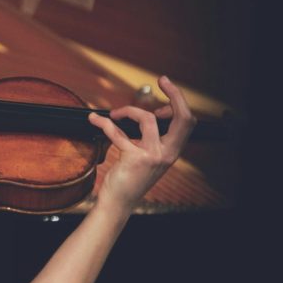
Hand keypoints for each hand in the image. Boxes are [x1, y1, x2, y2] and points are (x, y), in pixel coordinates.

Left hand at [87, 76, 195, 212]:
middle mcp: (167, 153)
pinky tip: (94, 120)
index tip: (164, 98)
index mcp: (172, 151)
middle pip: (183, 118)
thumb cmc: (129, 179)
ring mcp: (152, 156)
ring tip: (114, 114)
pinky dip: (104, 123)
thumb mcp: (146, 157)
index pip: (187, 123)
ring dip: (128, 110)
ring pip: (147, 119)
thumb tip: (147, 114)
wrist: (118, 203)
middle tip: (163, 80)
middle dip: (176, 94)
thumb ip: (150, 139)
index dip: (179, 105)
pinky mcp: (134, 158)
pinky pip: (118, 132)